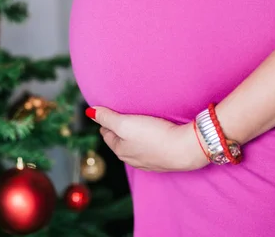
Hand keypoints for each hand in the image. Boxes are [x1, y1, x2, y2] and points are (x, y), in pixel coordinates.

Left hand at [87, 107, 208, 171]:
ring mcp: (149, 162)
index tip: (109, 112)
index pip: (106, 134)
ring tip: (140, 123)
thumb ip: (106, 117)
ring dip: (136, 135)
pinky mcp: (164, 160)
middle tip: (123, 115)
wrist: (185, 149)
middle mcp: (132, 159)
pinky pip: (151, 148)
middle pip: (120, 141)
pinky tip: (156, 134)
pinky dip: (150, 141)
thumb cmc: (154, 136)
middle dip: (120, 129)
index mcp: (120, 150)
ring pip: (136, 146)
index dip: (107, 121)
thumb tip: (89, 112)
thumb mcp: (125, 123)